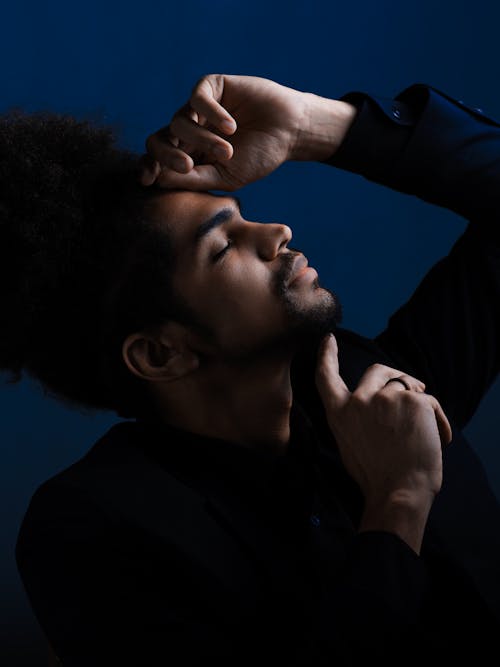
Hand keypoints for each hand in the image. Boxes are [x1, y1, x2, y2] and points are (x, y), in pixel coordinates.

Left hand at [140, 73, 356, 190]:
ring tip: (228, 151)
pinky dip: (212, 114)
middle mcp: (188, 132)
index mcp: (188, 155)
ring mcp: (197, 109)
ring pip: (178, 123)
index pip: (156, 160)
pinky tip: (231, 126)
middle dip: (166, 156)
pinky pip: (196, 98)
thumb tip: (157, 180)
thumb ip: (193, 180)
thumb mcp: (225, 177)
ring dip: (204, 140)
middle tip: (186, 167)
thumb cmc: (259, 157)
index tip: (148, 180)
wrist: (289, 132)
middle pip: (157, 140)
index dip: (148, 168)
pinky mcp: (211, 87)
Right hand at [315, 334, 452, 506]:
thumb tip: (374, 401)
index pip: (326, 377)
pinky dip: (437, 419)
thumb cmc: (377, 476)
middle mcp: (359, 400)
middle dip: (395, 374)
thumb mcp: (350, 443)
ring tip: (428, 431)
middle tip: (414, 386)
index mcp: (340, 413)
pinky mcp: (413, 400)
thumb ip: (356, 417)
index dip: (326, 355)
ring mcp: (386, 398)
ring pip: (407, 387)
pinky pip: (428, 401)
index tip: (328, 339)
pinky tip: (439, 438)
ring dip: (419, 402)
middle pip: (377, 370)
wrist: (399, 491)